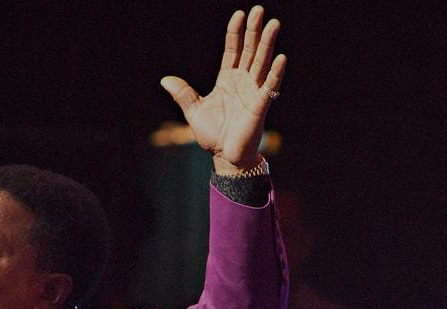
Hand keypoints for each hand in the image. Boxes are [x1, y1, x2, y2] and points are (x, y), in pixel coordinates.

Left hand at [160, 5, 286, 173]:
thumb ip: (183, 93)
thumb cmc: (212, 134)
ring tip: (273, 24)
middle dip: (254, 31)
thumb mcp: (194, 110)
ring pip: (262, 62)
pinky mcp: (260, 105)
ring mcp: (253, 91)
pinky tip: (280, 57)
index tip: (239, 14)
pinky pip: (270, 86)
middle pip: (250, 50)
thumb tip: (165, 79)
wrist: (224, 156)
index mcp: (227, 79)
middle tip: (259, 10)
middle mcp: (243, 81)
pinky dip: (275, 72)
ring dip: (268, 44)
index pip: (233, 50)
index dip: (235, 33)